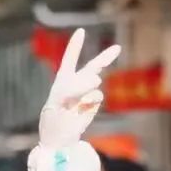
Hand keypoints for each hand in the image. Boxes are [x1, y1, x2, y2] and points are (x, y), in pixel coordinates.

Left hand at [39, 27, 120, 149]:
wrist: (59, 138)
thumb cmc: (53, 118)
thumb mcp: (59, 99)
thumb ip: (77, 86)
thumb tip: (97, 79)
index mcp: (63, 79)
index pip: (70, 59)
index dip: (76, 45)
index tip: (81, 31)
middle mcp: (76, 84)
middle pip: (92, 66)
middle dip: (105, 57)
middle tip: (118, 48)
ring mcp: (87, 94)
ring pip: (94, 79)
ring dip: (87, 84)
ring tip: (77, 98)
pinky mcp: (93, 104)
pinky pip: (97, 95)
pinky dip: (91, 99)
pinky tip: (83, 107)